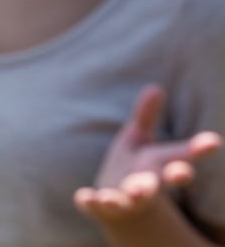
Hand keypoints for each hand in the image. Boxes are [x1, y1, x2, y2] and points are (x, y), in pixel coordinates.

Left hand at [74, 84, 221, 223]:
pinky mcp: (99, 207)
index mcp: (158, 167)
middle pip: (158, 183)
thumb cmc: (133, 167)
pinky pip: (94, 206)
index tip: (214, 141)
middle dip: (168, 179)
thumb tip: (155, 87)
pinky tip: (84, 197)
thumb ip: (145, 117)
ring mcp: (122, 199)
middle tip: (181, 174)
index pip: (181, 157)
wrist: (115, 207)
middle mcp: (144, 185)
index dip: (197, 149)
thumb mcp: (138, 140)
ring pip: (128, 200)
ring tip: (128, 193)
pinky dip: (91, 202)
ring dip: (129, 196)